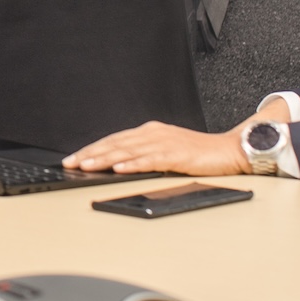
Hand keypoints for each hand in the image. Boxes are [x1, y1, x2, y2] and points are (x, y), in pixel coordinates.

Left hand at [62, 121, 249, 175]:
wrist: (229, 150)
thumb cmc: (199, 153)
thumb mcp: (166, 151)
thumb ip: (145, 155)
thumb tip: (118, 166)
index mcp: (150, 132)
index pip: (114, 140)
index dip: (92, 149)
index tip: (73, 158)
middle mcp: (154, 134)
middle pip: (115, 144)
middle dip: (90, 154)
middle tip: (70, 163)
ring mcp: (164, 143)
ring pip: (128, 151)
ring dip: (104, 159)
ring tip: (86, 165)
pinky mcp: (176, 154)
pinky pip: (150, 160)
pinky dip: (133, 163)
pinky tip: (119, 168)